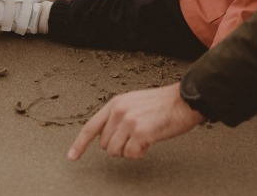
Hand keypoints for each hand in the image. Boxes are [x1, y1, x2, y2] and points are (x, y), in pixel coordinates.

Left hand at [67, 83, 203, 159]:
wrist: (184, 101)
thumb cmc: (164, 103)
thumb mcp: (135, 102)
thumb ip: (120, 115)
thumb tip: (110, 136)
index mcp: (116, 103)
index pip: (91, 126)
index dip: (80, 144)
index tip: (72, 156)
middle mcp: (119, 111)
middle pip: (105, 144)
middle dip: (119, 145)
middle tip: (136, 136)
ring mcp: (128, 122)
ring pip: (116, 152)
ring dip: (130, 150)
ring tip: (144, 138)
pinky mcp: (140, 133)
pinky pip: (131, 154)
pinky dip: (140, 152)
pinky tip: (149, 142)